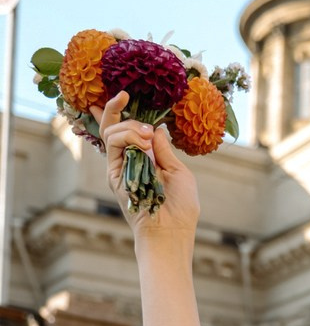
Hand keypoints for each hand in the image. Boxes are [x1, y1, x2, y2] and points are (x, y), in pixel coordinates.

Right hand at [93, 94, 198, 239]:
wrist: (171, 231)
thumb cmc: (181, 207)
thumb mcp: (179, 171)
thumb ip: (164, 149)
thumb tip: (154, 128)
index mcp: (146, 159)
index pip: (128, 131)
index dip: (121, 112)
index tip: (125, 94)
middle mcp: (129, 161)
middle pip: (113, 126)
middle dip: (116, 107)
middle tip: (130, 103)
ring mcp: (119, 167)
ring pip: (112, 131)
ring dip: (130, 126)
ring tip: (146, 137)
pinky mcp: (113, 173)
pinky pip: (113, 143)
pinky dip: (127, 136)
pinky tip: (143, 143)